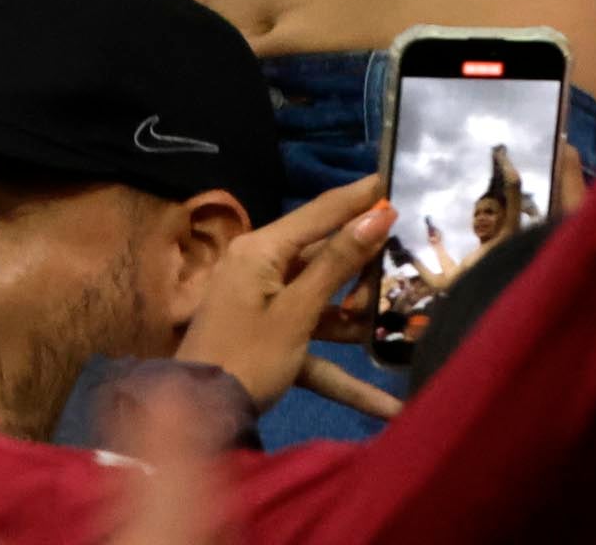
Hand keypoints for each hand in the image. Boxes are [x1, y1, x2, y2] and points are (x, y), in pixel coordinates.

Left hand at [173, 173, 398, 414]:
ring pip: (323, 300)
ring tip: (393, 327)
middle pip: (324, 257)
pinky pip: (312, 343)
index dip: (358, 197)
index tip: (392, 176)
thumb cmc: (247, 357)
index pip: (320, 212)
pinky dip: (340, 371)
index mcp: (262, 249)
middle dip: (362, 272)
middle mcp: (260, 266)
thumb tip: (377, 213)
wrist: (197, 419)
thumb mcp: (297, 311)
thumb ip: (338, 263)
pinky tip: (384, 405)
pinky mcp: (268, 336)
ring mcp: (264, 303)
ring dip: (354, 320)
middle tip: (399, 277)